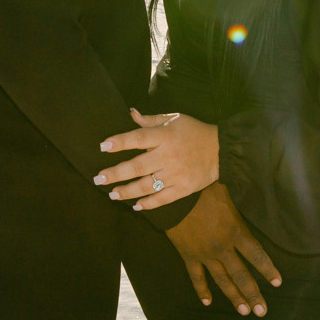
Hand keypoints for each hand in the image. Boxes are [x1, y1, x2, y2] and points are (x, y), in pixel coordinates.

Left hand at [96, 109, 216, 209]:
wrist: (221, 150)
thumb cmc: (194, 132)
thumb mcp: (174, 119)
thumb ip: (151, 119)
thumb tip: (130, 114)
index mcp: (165, 136)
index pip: (138, 138)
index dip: (119, 142)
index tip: (102, 147)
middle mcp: (168, 156)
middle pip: (137, 166)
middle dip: (115, 174)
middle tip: (98, 179)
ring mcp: (175, 174)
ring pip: (146, 185)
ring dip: (126, 191)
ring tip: (112, 194)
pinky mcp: (183, 189)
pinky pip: (162, 199)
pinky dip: (148, 204)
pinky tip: (135, 205)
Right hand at [165, 183, 281, 316]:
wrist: (176, 194)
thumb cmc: (205, 190)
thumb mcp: (229, 200)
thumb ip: (237, 218)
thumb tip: (243, 224)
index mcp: (236, 232)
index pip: (256, 255)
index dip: (268, 269)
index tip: (277, 283)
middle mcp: (223, 247)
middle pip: (241, 275)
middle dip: (253, 294)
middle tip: (262, 311)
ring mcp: (205, 254)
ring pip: (222, 280)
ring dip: (234, 296)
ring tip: (244, 311)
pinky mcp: (189, 255)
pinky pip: (196, 277)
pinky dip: (202, 290)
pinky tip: (208, 302)